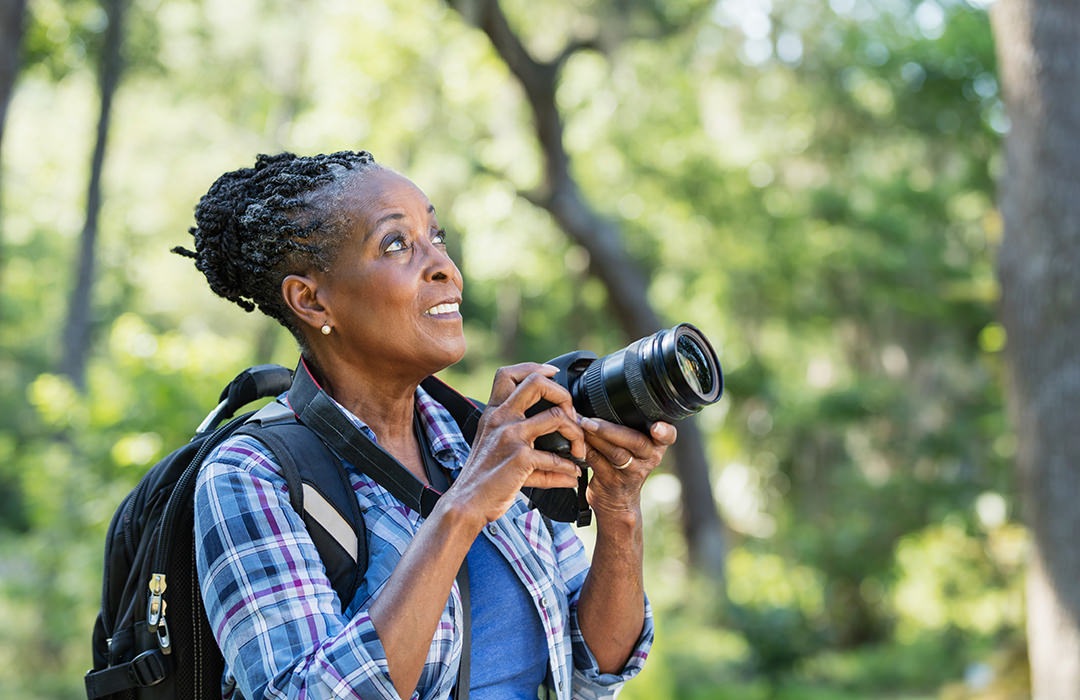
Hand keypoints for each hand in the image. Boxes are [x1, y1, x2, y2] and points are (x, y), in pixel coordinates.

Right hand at [448, 363, 584, 523]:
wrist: (467, 502)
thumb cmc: (482, 477)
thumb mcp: (495, 448)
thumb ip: (526, 442)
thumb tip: (559, 452)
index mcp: (493, 413)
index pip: (508, 374)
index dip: (535, 369)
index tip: (554, 375)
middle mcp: (500, 418)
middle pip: (536, 383)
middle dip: (563, 395)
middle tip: (572, 416)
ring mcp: (510, 436)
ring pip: (556, 416)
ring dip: (576, 433)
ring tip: (578, 450)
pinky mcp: (520, 457)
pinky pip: (555, 457)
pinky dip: (567, 467)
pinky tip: (571, 475)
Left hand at [580, 417, 676, 519]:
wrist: (618, 502)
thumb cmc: (625, 465)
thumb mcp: (636, 446)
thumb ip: (629, 425)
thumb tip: (601, 397)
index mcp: (656, 446)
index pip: (668, 436)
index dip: (664, 431)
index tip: (657, 427)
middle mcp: (648, 459)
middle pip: (635, 442)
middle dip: (611, 429)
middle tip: (590, 420)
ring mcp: (631, 472)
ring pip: (615, 453)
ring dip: (595, 438)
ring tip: (580, 424)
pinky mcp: (612, 482)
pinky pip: (597, 462)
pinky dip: (585, 448)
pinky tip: (576, 440)